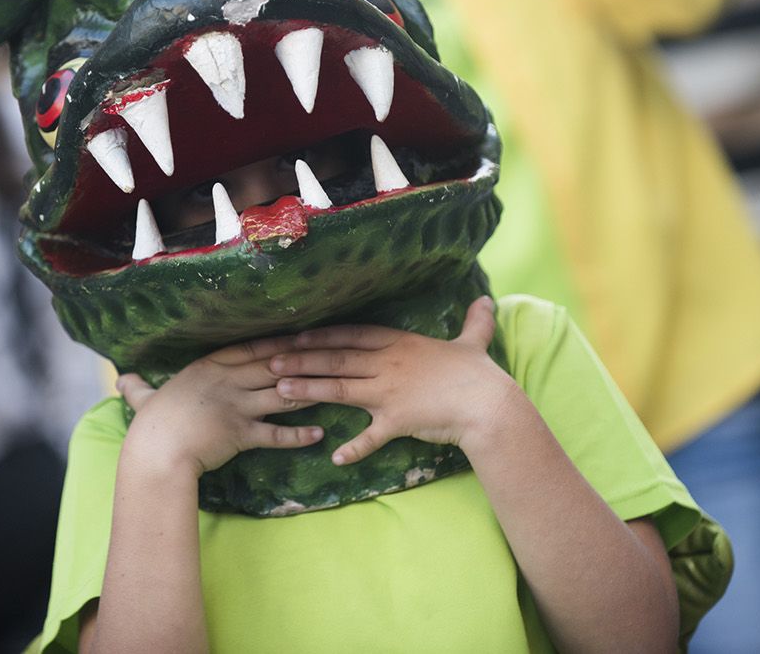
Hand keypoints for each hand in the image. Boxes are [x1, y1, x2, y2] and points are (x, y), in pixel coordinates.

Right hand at [117, 338, 324, 479]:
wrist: (156, 451)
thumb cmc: (151, 426)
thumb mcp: (144, 400)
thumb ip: (139, 389)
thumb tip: (121, 381)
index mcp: (209, 367)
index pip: (251, 348)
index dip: (278, 342)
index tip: (300, 334)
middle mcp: (228, 381)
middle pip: (274, 365)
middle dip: (304, 359)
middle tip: (330, 352)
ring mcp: (237, 406)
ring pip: (282, 394)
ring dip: (309, 391)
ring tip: (333, 389)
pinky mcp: (243, 433)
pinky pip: (277, 434)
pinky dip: (299, 436)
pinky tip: (319, 435)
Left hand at [270, 296, 517, 464]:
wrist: (490, 403)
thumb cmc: (480, 374)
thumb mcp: (474, 343)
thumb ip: (475, 323)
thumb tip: (488, 301)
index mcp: (399, 343)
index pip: (351, 335)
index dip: (321, 335)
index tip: (294, 335)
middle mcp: (388, 364)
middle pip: (336, 359)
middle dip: (301, 358)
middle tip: (269, 360)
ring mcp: (390, 391)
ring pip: (341, 388)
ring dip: (308, 390)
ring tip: (280, 391)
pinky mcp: (398, 420)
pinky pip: (371, 436)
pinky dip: (354, 448)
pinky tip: (335, 457)